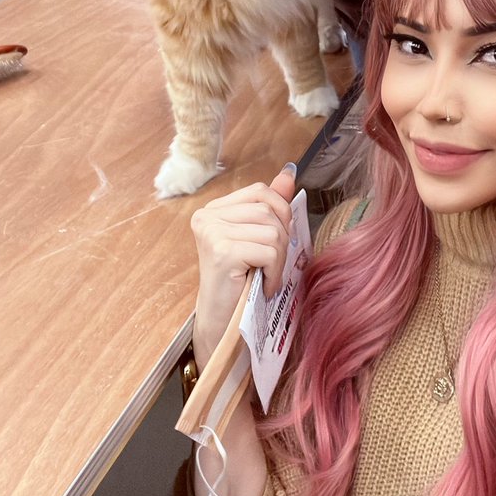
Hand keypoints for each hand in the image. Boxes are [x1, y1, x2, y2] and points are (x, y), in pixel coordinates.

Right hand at [190, 165, 295, 369]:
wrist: (222, 323)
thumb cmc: (241, 283)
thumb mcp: (257, 239)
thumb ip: (270, 205)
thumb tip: (288, 172)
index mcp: (214, 209)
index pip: (260, 191)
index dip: (280, 213)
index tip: (278, 240)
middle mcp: (207, 216)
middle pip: (269, 211)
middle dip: (282, 240)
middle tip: (271, 266)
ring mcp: (212, 232)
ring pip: (272, 232)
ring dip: (279, 260)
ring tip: (266, 277)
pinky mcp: (222, 251)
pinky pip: (269, 251)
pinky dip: (274, 272)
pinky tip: (263, 286)